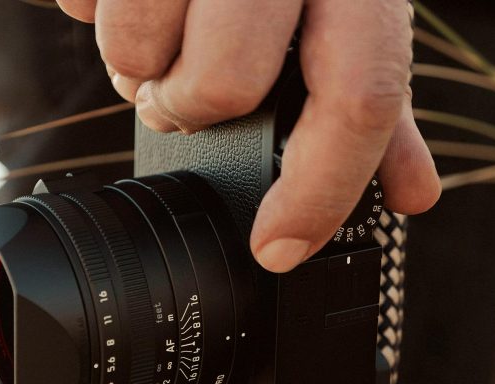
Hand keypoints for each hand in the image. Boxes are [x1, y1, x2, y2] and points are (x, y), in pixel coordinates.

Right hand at [56, 0, 440, 271]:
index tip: (279, 248)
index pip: (359, 96)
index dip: (320, 190)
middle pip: (226, 83)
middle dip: (190, 111)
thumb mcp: (352, 3)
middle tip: (182, 92)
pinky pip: (82, 3)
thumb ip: (373, 93)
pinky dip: (96, 11)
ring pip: (140, 50)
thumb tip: (411, 193)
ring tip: (156, 29)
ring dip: (137, 64)